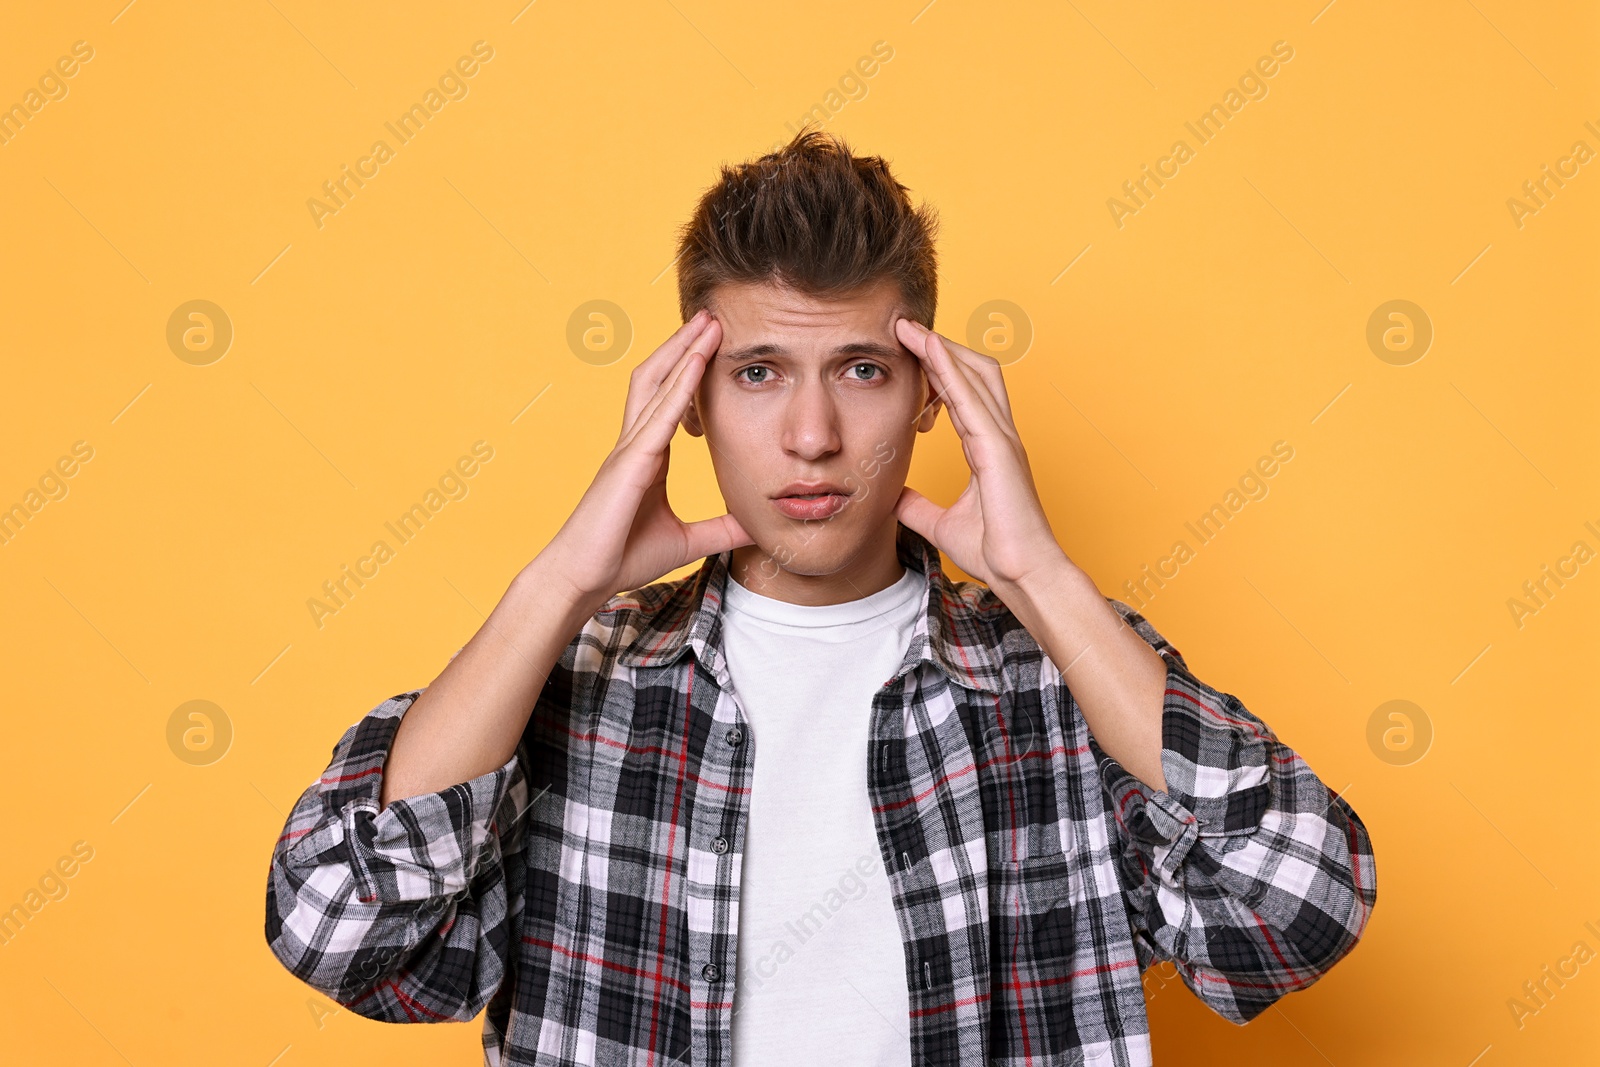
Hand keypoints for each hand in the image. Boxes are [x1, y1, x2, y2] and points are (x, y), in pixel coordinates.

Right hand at [540, 309, 753, 605]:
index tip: (713, 344)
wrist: (583, 579)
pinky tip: (697, 362)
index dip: (689, 368)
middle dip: (683, 344)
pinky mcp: (628, 463)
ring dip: (682, 350)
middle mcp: (635, 443)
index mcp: (646, 456)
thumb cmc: (623, 558)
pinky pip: (658, 415)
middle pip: (658, 377)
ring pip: (655, 384)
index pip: (670, 399)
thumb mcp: (687, 541)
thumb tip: (757, 525)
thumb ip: (721, 529)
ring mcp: (628, 449)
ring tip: (707, 322)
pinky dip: (679, 386)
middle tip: (712, 316)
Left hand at [891, 317, 1066, 592]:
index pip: (962, 394)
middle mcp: (999, 436)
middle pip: (974, 371)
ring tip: (910, 328)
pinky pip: (971, 398)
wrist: (1023, 574)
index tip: (908, 352)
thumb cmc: (996, 552)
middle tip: (904, 329)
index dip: (937, 369)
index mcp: (988, 448)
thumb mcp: (941, 523)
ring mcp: (1002, 439)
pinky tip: (928, 352)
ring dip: (941, 348)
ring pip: (974, 375)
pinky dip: (949, 370)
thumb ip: (917, 506)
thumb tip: (893, 496)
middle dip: (941, 347)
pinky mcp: (998, 449)